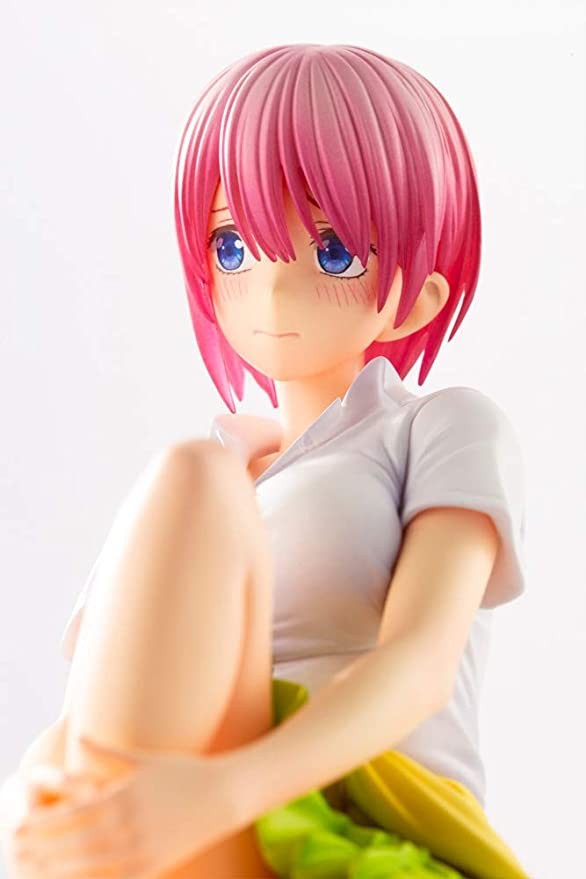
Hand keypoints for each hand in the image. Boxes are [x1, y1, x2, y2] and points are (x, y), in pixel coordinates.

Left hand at [8, 736, 241, 877]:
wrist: (223, 795)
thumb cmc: (183, 773)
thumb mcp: (144, 761)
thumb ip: (107, 754)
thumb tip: (78, 736)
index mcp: (122, 798)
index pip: (69, 814)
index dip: (41, 823)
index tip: (18, 826)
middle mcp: (128, 827)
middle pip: (72, 845)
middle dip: (41, 850)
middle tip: (15, 852)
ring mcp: (140, 852)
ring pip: (88, 869)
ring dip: (58, 872)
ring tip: (36, 874)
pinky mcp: (153, 868)